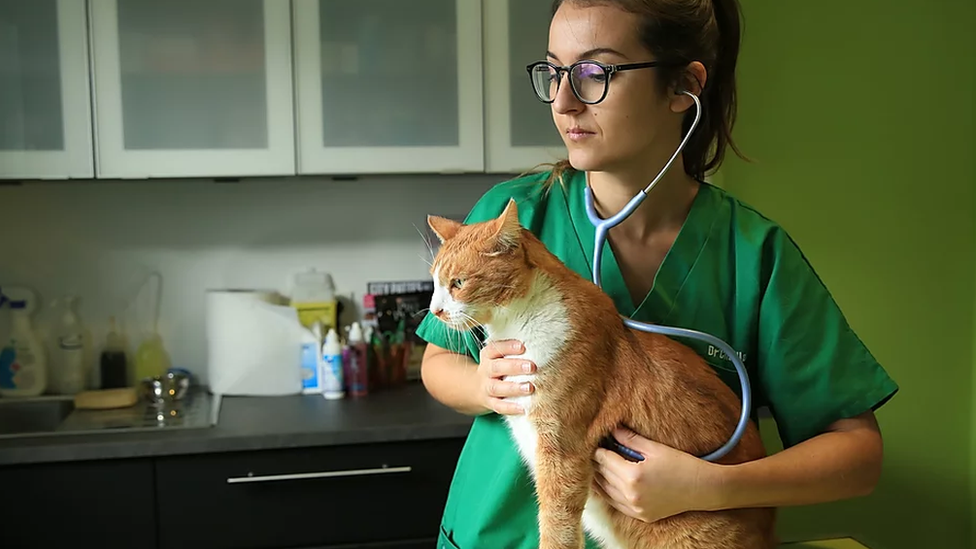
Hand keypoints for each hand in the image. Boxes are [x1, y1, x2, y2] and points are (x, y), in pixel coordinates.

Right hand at [477, 339, 535, 414]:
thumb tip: (544, 344)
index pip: (494, 349)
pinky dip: (510, 408)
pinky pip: (499, 406)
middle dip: (514, 367)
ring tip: (529, 388)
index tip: (523, 347)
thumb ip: (515, 351)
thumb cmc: (499, 367)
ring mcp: (486, 388)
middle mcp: (486, 371)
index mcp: (488, 356)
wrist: (476, 387)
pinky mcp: (490, 402)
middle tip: (531, 367)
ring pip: (496, 388)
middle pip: (496, 367)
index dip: (507, 347)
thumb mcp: (500, 356)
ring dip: (513, 388)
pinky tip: (523, 408)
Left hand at [592, 427, 721, 522]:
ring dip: (599, 478)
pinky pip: (616, 505)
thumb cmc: (682, 464)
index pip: (604, 459)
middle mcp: (631, 494)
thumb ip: (630, 439)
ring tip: (596, 466)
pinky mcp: (641, 515)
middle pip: (602, 475)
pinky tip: (607, 484)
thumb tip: (612, 429)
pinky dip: (608, 493)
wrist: (703, 489)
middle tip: (593, 451)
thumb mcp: (655, 448)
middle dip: (596, 462)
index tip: (594, 441)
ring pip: (605, 492)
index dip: (597, 449)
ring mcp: (635, 508)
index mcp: (633, 475)